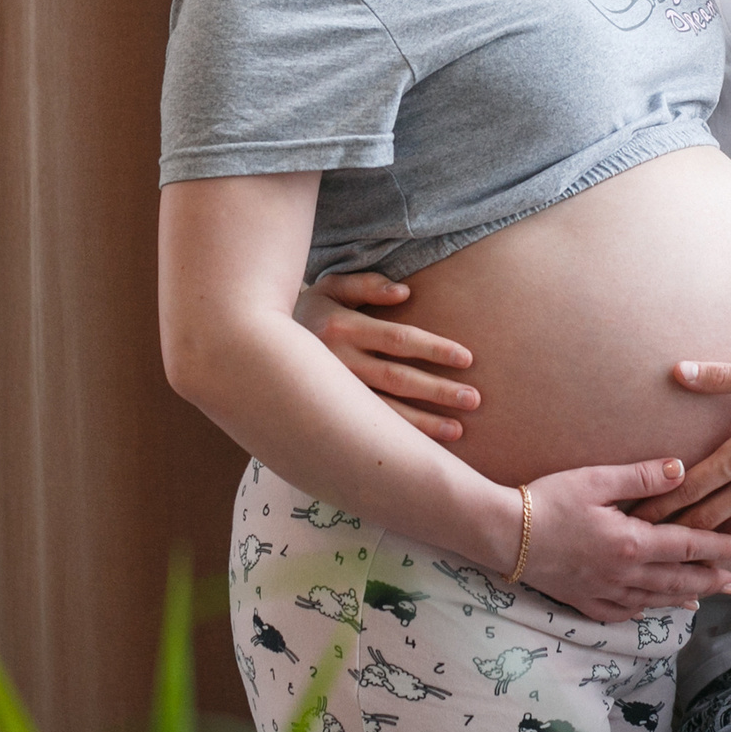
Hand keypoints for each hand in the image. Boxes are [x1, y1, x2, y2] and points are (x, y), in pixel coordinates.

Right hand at [295, 271, 479, 442]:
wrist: (256, 344)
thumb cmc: (310, 310)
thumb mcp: (332, 286)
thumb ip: (367, 284)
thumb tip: (405, 292)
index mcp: (342, 327)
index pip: (400, 339)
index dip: (435, 349)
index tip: (467, 358)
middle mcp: (338, 362)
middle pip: (398, 378)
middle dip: (438, 390)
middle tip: (474, 398)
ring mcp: (332, 392)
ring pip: (384, 411)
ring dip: (423, 423)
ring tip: (458, 429)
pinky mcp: (329, 412)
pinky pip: (367, 427)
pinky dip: (398, 437)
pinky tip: (423, 447)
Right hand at [514, 458, 730, 622]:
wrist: (503, 534)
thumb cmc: (547, 500)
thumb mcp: (595, 479)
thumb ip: (641, 476)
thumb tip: (681, 469)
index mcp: (632, 542)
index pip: (689, 546)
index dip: (721, 548)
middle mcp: (624, 573)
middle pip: (679, 580)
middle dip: (711, 581)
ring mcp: (604, 591)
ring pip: (655, 600)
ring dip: (684, 598)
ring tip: (704, 598)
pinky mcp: (583, 600)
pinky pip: (622, 613)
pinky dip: (644, 611)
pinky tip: (652, 608)